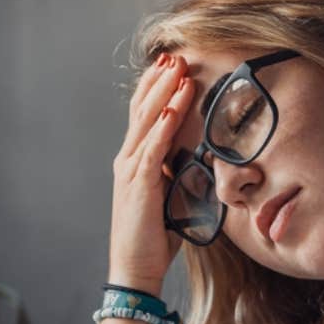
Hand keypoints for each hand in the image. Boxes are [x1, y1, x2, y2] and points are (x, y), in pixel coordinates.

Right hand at [108, 53, 194, 293]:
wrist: (135, 268)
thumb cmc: (154, 238)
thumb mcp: (168, 199)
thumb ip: (176, 177)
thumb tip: (196, 160)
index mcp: (133, 163)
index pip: (143, 117)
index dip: (156, 90)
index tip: (171, 68)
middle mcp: (127, 160)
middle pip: (142, 110)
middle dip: (159, 81)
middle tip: (176, 56)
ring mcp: (130, 170)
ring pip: (146, 121)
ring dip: (164, 92)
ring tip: (178, 68)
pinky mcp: (139, 183)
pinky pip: (154, 146)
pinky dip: (165, 122)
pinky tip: (177, 104)